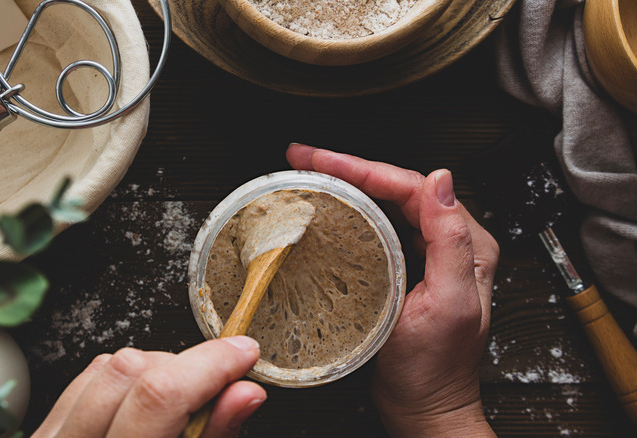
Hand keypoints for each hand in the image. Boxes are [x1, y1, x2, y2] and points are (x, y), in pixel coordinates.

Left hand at [32, 336, 265, 437]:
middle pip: (131, 372)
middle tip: (218, 390)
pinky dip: (128, 378)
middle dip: (187, 368)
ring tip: (182, 405)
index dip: (210, 366)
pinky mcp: (47, 432)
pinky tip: (146, 402)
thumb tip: (244, 394)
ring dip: (158, 369)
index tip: (242, 355)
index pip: (157, 397)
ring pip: (108, 366)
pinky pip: (89, 377)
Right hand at [287, 144, 498, 436]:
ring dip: (348, 183)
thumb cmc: (435, 370)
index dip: (363, 168)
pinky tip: (332, 206)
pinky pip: (379, 227)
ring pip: (385, 203)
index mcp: (465, 244)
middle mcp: (449, 243)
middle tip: (305, 158)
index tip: (322, 161)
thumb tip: (441, 181)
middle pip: (395, 188)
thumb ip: (450, 242)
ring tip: (311, 172)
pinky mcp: (405, 269)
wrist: (426, 408)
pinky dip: (351, 211)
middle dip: (348, 167)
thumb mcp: (448, 305)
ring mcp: (425, 255)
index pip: (411, 188)